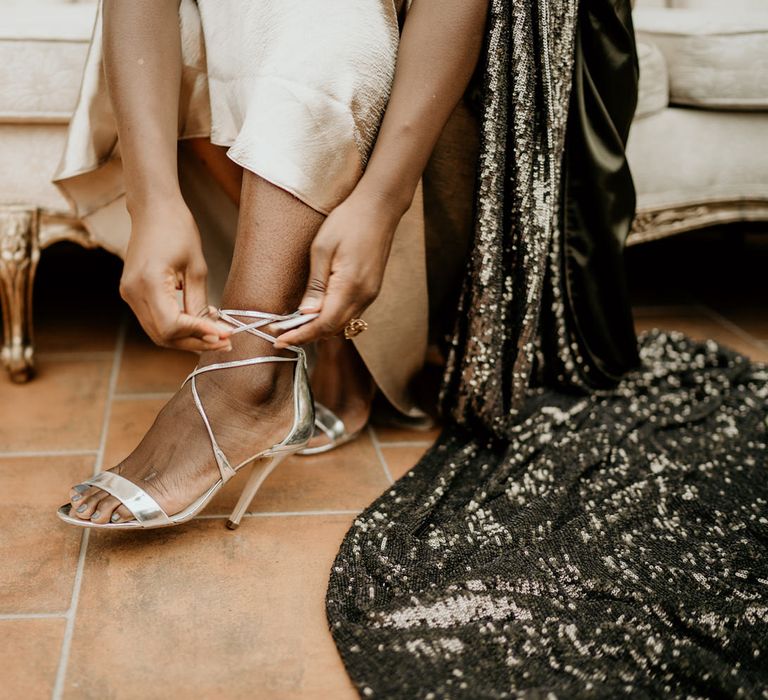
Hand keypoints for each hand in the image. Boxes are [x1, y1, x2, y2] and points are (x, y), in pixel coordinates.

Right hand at [119, 198, 231, 351]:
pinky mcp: (132, 293)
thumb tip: (213, 331)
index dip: (200, 334)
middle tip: (226, 341)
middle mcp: (133, 292)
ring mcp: (129, 294)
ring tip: (216, 334)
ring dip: (187, 338)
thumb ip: (200, 303)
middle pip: (164, 335)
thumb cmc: (177, 228)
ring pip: (158, 333)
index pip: (172, 325)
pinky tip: (199, 321)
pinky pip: (154, 320)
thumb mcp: (197, 267)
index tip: (225, 335)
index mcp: (148, 283)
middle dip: (196, 342)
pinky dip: (177, 327)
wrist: (153, 209)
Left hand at [274, 189, 402, 347]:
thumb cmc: (348, 222)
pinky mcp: (371, 290)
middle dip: (307, 336)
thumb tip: (306, 313)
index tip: (280, 341)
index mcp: (350, 286)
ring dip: (319, 329)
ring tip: (294, 327)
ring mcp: (370, 294)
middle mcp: (364, 296)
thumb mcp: (322, 249)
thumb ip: (316, 285)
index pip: (323, 324)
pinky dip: (332, 319)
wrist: (379, 208)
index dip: (301, 335)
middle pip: (333, 329)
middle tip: (281, 335)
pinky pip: (350, 313)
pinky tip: (316, 313)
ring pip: (343, 324)